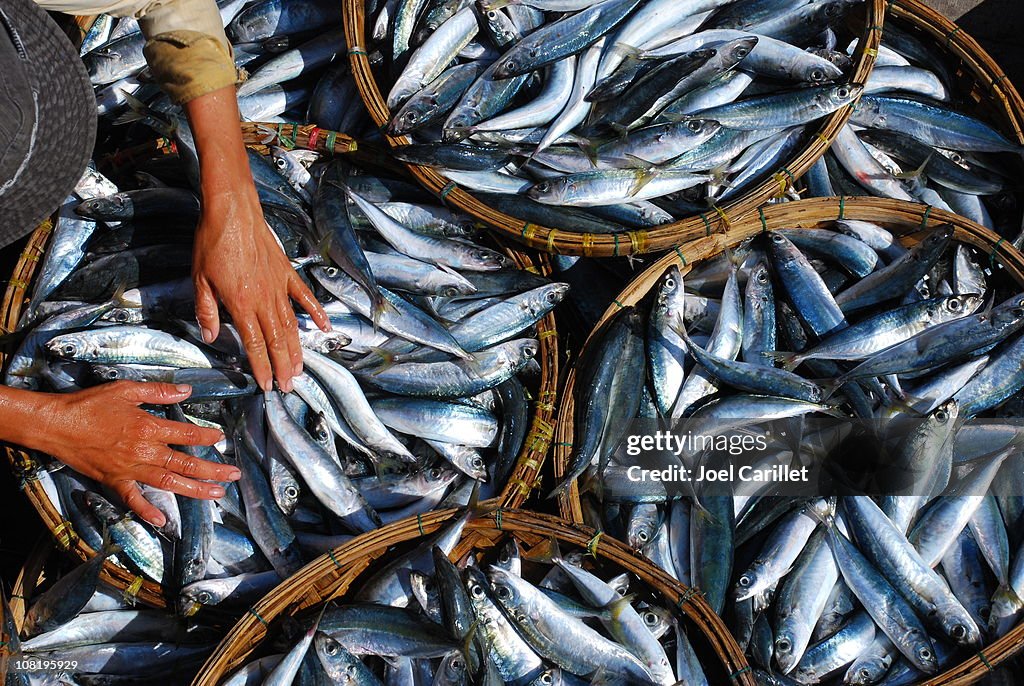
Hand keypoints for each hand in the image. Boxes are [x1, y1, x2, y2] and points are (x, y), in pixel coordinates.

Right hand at [34, 382, 239, 526]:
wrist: (55, 424)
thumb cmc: (90, 404)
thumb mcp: (126, 390)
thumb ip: (158, 391)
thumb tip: (187, 390)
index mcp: (148, 427)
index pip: (187, 433)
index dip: (207, 436)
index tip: (222, 439)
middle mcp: (143, 451)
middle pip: (185, 462)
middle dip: (213, 470)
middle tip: (234, 475)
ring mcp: (129, 469)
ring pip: (169, 482)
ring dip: (195, 489)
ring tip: (217, 494)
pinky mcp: (113, 481)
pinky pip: (133, 500)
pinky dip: (147, 511)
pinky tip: (163, 521)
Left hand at [191, 191, 328, 391]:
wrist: (233, 211)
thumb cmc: (212, 242)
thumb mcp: (199, 278)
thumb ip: (206, 309)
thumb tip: (210, 335)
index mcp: (241, 303)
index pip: (255, 343)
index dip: (262, 366)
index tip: (268, 385)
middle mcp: (264, 299)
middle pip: (277, 340)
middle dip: (283, 366)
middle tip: (290, 386)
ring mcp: (279, 286)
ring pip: (291, 325)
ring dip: (297, 349)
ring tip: (301, 369)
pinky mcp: (287, 273)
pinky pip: (304, 297)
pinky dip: (315, 313)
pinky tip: (323, 327)